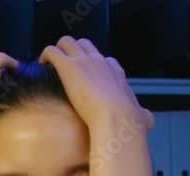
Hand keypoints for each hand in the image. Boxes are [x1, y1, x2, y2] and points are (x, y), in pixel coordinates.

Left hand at [39, 37, 153, 131]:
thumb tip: (147, 119)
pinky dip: (46, 56)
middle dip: (73, 53)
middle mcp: (100, 62)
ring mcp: (84, 61)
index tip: (85, 79)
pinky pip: (52, 50)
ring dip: (58, 50)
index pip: (105, 60)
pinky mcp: (68, 65)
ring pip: (67, 41)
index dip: (93, 67)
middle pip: (85, 45)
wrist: (117, 118)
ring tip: (50, 66)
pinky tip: (42, 67)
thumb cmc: (128, 120)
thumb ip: (142, 115)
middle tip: (64, 70)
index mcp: (115, 73)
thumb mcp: (141, 116)